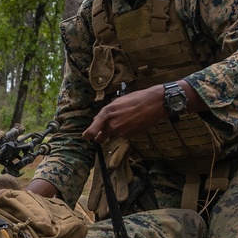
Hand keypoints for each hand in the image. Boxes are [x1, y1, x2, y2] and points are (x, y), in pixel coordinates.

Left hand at [83, 81, 206, 144]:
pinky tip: (131, 122)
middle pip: (100, 138)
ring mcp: (120, 131)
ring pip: (112, 136)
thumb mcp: (117, 102)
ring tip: (124, 120)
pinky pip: (122, 136)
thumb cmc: (135, 99)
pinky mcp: (129, 135)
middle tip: (104, 132)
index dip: (87, 135)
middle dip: (100, 136)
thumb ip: (106, 113)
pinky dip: (124, 131)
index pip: (92, 130)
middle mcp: (111, 124)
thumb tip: (97, 121)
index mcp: (106, 113)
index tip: (86, 137)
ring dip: (115, 132)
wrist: (152, 104)